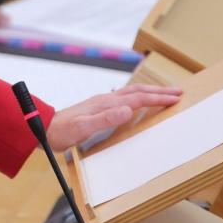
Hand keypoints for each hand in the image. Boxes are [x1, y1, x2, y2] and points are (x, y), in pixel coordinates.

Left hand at [45, 84, 182, 151]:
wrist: (44, 128)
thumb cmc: (62, 131)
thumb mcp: (83, 128)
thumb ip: (105, 119)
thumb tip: (128, 110)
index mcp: (106, 104)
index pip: (138, 98)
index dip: (158, 98)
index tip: (176, 98)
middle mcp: (106, 100)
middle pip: (138, 92)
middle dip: (160, 91)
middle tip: (179, 91)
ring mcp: (102, 102)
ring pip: (132, 93)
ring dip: (150, 92)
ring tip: (165, 93)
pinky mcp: (99, 108)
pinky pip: (125, 98)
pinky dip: (138, 97)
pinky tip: (139, 101)